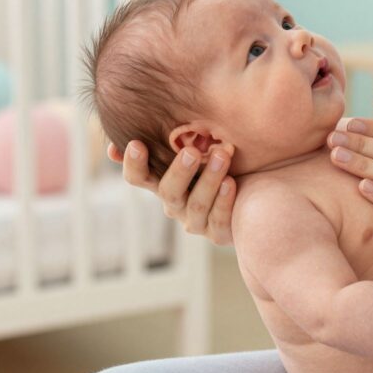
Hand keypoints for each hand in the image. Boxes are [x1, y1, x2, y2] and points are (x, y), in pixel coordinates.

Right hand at [107, 141, 235, 245]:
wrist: (255, 188)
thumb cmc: (217, 161)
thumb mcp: (196, 147)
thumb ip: (168, 140)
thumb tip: (117, 142)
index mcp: (162, 183)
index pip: (139, 177)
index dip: (134, 164)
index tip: (136, 143)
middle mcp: (175, 205)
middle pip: (169, 191)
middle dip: (180, 171)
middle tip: (191, 151)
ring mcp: (196, 221)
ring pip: (198, 204)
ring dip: (209, 179)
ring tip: (222, 155)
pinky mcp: (219, 233)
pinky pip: (219, 219)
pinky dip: (224, 200)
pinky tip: (231, 182)